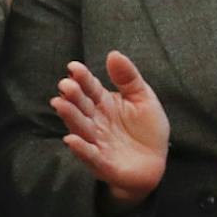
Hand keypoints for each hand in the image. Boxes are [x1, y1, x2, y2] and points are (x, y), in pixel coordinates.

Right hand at [51, 51, 169, 205]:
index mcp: (104, 104)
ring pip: (80, 128)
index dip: (82, 78)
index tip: (74, 66)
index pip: (91, 88)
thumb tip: (114, 53)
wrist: (156, 163)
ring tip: (60, 104)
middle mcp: (95, 121)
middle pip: (81, 106)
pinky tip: (71, 139)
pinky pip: (90, 155)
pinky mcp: (102, 162)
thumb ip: (128, 78)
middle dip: (73, 96)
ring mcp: (96, 141)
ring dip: (70, 117)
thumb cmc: (147, 129)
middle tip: (66, 84)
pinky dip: (80, 148)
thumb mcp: (144, 99)